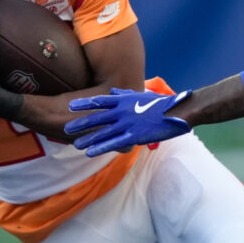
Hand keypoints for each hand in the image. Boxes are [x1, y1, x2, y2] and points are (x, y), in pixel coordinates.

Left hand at [65, 88, 192, 156]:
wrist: (177, 111)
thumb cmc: (161, 103)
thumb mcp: (141, 94)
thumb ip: (125, 93)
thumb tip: (114, 90)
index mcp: (124, 100)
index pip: (99, 101)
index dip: (84, 103)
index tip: (70, 106)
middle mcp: (122, 111)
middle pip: (96, 118)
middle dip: (80, 123)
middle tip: (66, 127)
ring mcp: (128, 124)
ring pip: (103, 132)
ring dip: (88, 138)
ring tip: (75, 144)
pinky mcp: (134, 136)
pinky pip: (114, 143)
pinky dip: (100, 147)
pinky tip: (90, 152)